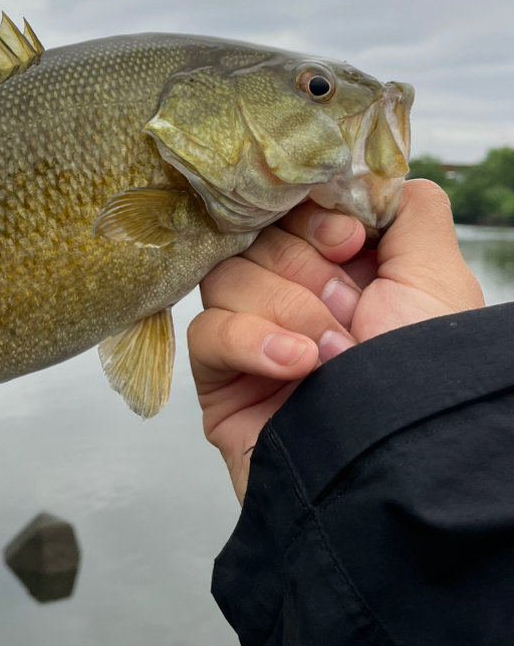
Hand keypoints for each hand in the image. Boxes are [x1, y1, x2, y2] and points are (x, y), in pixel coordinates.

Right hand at [187, 180, 484, 501]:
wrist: (399, 469)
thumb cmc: (427, 376)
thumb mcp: (437, 277)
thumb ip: (411, 211)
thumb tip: (376, 175)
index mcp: (346, 270)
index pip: (290, 208)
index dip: (311, 216)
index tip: (348, 242)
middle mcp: (297, 299)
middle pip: (255, 238)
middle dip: (305, 272)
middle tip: (348, 313)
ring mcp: (255, 340)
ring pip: (225, 278)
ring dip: (285, 310)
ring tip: (330, 354)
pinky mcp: (222, 382)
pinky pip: (207, 332)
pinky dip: (251, 341)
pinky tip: (297, 366)